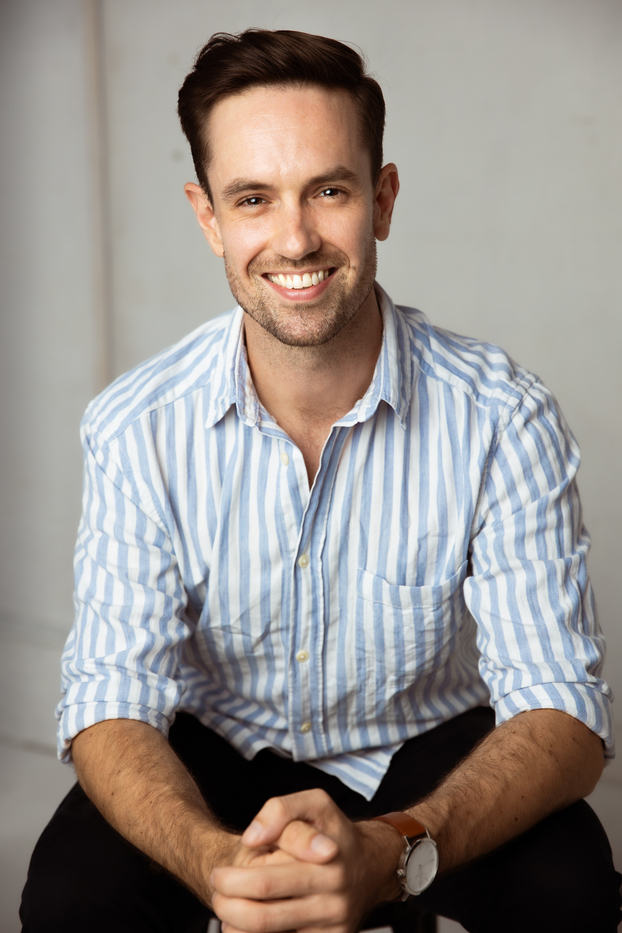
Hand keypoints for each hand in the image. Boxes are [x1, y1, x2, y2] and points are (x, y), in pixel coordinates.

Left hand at [210, 788, 403, 932]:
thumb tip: (252, 838)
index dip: (233, 879)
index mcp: (326, 862)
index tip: (219, 872)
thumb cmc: (333, 833)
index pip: (266, 881)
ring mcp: (332, 926)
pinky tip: (245, 924)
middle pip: (262, 916)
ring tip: (226, 908)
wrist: (370, 868)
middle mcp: (333, 898)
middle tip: (216, 891)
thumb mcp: (314, 803)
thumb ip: (280, 809)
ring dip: (236, 927)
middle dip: (227, 906)